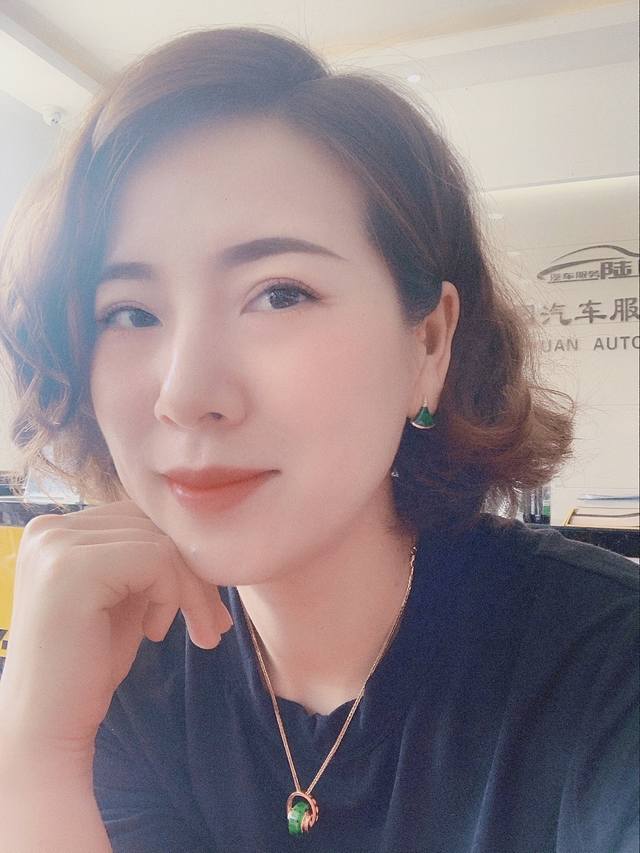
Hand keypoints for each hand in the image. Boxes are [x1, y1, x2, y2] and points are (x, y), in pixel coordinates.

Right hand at [0, 499, 231, 753]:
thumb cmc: (86, 667)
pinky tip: (156, 633)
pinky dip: (173, 597)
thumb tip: (201, 537)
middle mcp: (49, 529)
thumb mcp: (122, 597)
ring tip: (200, 634)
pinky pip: (158, 561)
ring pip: (162, 544)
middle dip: (195, 574)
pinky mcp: (75, 567)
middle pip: (153, 526)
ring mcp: (57, 545)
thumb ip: (145, 560)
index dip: (181, 559)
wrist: (46, 727)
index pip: (140, 519)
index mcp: (54, 531)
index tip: (205, 606)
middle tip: (216, 624)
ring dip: (192, 592)